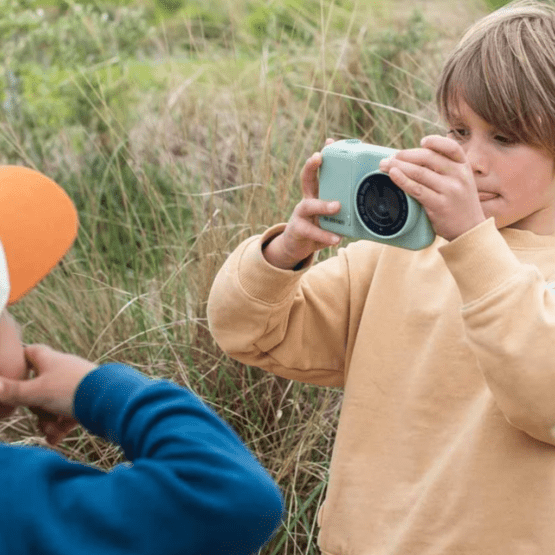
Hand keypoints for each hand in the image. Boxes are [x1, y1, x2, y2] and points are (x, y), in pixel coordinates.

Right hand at [0, 344, 97, 444]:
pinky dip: (59, 427)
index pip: (28, 353)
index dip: (16, 363)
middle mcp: (62, 370)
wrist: (110, 401)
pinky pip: (65, 415)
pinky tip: (56, 439)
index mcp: (49, 360)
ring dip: (47, 421)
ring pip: (50, 404)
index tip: (10, 377)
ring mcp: (73, 386)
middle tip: (38, 412)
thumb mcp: (36, 392)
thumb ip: (11, 391)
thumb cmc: (72, 389)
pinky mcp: (84, 402)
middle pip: (36, 387)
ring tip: (51, 430)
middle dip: (34, 407)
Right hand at [263, 138, 342, 268]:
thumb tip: (374, 204)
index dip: (322, 157)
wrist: (297, 246)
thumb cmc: (319, 227)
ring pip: (309, 205)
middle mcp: (306, 200)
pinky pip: (312, 231)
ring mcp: (300, 215)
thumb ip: (346, 210)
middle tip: (319, 157)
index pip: (317, 172)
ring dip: (323, 205)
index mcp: (316, 194)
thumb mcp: (332, 216)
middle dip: (311, 166)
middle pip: (306, 179)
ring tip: (337, 206)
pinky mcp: (298, 230)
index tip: (329, 142)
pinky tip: (336, 238)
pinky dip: (324, 235)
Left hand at [378, 135, 486, 241]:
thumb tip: (413, 158)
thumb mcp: (460, 182)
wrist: (470, 230)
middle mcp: (459, 175)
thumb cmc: (459, 204)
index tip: (422, 142)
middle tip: (391, 157)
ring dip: (398, 166)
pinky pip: (416, 189)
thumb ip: (445, 169)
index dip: (435, 142)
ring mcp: (450, 190)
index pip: (451, 147)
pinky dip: (402, 180)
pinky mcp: (439, 204)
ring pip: (419, 172)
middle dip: (406, 155)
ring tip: (385, 165)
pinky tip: (393, 175)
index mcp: (464, 166)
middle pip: (428, 157)